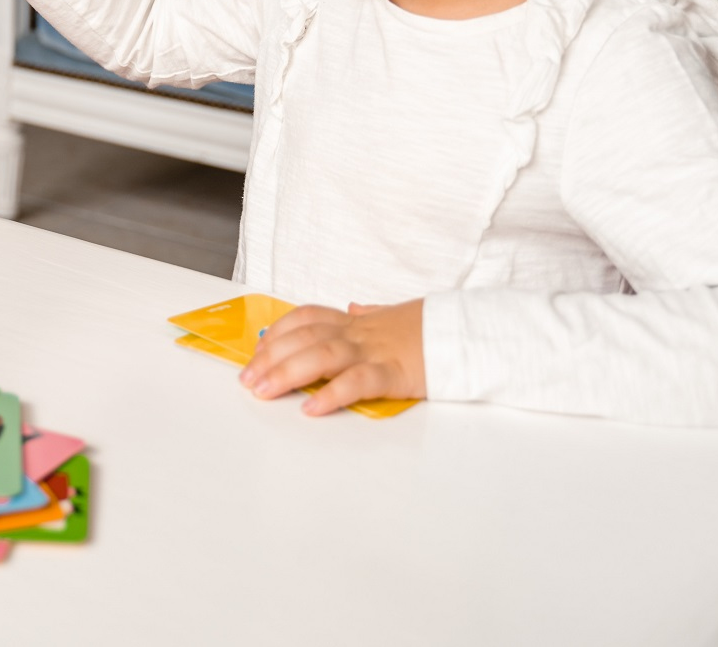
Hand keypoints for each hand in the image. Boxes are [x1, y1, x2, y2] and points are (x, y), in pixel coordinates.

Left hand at [239, 300, 426, 415]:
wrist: (470, 332)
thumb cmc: (432, 329)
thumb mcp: (395, 316)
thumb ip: (369, 314)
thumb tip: (353, 308)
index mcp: (357, 321)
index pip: (306, 318)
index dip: (278, 333)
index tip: (256, 350)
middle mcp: (360, 333)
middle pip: (305, 338)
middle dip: (271, 358)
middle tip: (247, 380)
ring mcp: (376, 351)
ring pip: (322, 356)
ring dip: (288, 373)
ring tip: (264, 392)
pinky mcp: (396, 374)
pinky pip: (358, 382)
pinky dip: (332, 394)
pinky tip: (311, 408)